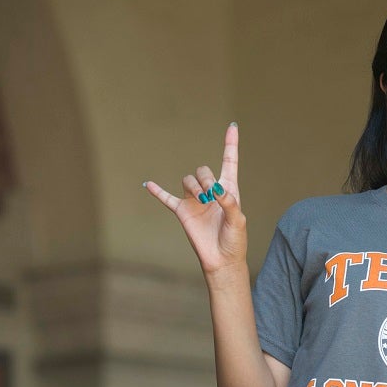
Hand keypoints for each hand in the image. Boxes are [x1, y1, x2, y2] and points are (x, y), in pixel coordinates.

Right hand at [144, 123, 246, 275]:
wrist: (221, 260)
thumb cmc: (234, 240)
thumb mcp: (238, 220)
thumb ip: (229, 202)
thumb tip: (217, 189)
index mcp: (229, 189)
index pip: (229, 161)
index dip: (230, 144)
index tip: (232, 126)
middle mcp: (211, 192)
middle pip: (203, 170)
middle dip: (207, 179)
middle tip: (213, 195)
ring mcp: (195, 201)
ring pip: (188, 181)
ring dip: (194, 187)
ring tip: (202, 201)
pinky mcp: (182, 212)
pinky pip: (167, 198)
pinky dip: (157, 191)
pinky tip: (148, 184)